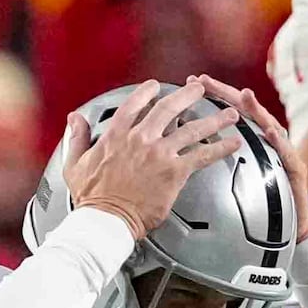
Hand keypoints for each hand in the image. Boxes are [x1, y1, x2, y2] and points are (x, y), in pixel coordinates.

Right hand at [63, 79, 239, 240]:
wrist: (107, 220)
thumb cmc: (92, 198)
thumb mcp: (75, 164)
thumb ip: (77, 138)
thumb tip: (74, 118)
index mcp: (117, 134)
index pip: (135, 104)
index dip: (148, 92)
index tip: (156, 87)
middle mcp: (140, 138)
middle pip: (169, 108)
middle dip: (188, 96)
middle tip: (200, 89)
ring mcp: (159, 153)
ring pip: (192, 129)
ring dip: (214, 119)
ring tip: (229, 114)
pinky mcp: (175, 172)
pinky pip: (203, 155)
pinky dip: (221, 148)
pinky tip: (233, 143)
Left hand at [191, 75, 307, 241]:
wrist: (291, 225)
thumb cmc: (262, 201)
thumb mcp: (238, 176)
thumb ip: (219, 159)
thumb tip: (187, 149)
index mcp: (252, 140)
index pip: (230, 111)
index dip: (214, 94)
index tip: (192, 81)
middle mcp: (268, 140)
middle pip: (248, 112)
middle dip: (228, 94)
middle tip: (208, 81)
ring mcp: (284, 152)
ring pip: (269, 126)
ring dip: (257, 111)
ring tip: (245, 97)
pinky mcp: (296, 170)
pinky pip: (287, 154)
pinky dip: (279, 143)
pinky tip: (271, 133)